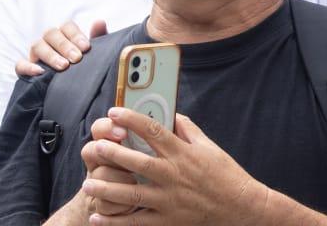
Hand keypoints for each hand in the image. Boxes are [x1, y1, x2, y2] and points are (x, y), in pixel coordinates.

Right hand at [17, 19, 105, 76]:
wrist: (69, 89)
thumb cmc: (82, 65)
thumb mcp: (92, 53)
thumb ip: (97, 37)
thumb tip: (99, 22)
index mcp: (64, 34)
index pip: (66, 26)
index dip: (75, 35)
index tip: (86, 47)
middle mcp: (48, 41)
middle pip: (51, 33)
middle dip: (65, 45)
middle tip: (77, 58)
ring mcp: (35, 54)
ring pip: (37, 45)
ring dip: (50, 55)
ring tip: (63, 66)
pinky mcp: (24, 69)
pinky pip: (20, 64)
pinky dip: (28, 67)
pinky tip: (40, 72)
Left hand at [80, 109, 267, 222]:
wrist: (239, 206)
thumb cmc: (225, 174)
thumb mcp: (210, 147)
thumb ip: (188, 130)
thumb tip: (171, 114)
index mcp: (184, 154)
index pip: (154, 131)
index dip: (132, 119)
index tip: (115, 112)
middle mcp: (174, 175)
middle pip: (137, 162)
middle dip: (113, 154)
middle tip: (94, 147)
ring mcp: (169, 199)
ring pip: (131, 194)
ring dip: (107, 189)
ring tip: (87, 184)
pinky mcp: (167, 220)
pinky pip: (136, 222)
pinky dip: (115, 222)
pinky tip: (97, 217)